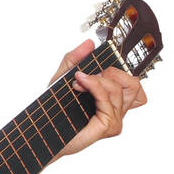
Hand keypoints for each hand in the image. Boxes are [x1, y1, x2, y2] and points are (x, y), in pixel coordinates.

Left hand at [48, 39, 146, 160]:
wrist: (41, 130)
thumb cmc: (53, 110)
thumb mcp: (62, 78)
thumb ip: (74, 59)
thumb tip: (89, 43)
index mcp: (111, 99)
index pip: (132, 82)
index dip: (116, 69)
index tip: (94, 65)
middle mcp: (116, 110)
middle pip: (132, 83)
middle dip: (109, 72)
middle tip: (85, 76)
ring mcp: (114, 119)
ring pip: (118, 88)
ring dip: (97, 80)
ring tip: (77, 84)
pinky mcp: (109, 126)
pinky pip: (108, 99)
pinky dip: (95, 87)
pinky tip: (80, 86)